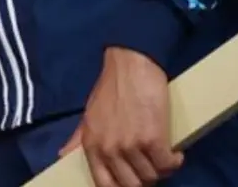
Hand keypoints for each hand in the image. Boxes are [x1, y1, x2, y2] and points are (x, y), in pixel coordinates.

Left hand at [59, 48, 179, 186]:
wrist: (131, 64)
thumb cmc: (111, 87)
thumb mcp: (88, 114)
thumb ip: (78, 138)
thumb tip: (63, 154)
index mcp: (92, 146)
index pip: (105, 185)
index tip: (132, 180)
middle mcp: (110, 150)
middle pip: (132, 185)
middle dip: (144, 179)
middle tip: (151, 166)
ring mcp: (132, 146)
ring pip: (152, 176)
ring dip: (161, 169)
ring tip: (163, 156)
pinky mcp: (153, 139)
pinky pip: (167, 164)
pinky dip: (174, 161)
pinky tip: (174, 153)